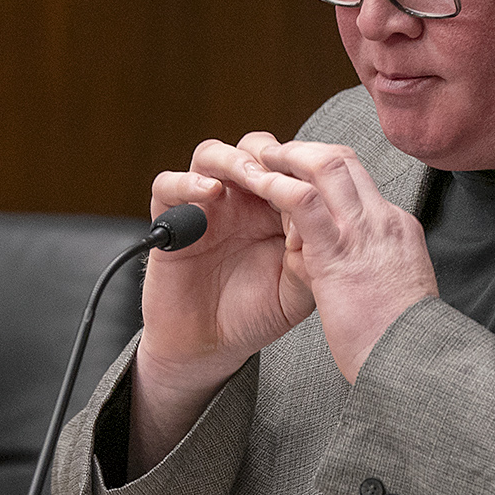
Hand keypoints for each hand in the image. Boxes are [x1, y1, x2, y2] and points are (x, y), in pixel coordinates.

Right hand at [128, 135, 317, 471]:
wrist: (211, 345)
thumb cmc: (258, 312)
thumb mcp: (299, 288)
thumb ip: (314, 253)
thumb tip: (325, 216)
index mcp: (277, 208)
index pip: (291, 166)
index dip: (304, 166)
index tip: (317, 180)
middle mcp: (240, 199)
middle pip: (254, 148)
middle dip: (271, 154)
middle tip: (282, 172)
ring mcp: (204, 206)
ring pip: (212, 154)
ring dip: (233, 159)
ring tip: (250, 175)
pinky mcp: (169, 220)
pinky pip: (168, 185)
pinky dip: (187, 182)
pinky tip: (209, 192)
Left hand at [227, 137, 437, 383]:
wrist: (414, 366)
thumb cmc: (399, 344)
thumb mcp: (385, 294)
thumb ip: (357, 270)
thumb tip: (326, 267)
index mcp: (396, 232)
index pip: (358, 181)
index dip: (322, 171)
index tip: (296, 175)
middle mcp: (383, 222)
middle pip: (344, 160)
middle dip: (304, 150)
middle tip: (273, 154)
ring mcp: (365, 232)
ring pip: (327, 164)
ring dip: (288, 156)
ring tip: (258, 160)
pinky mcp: (338, 252)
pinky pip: (304, 201)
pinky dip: (277, 185)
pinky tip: (256, 185)